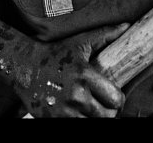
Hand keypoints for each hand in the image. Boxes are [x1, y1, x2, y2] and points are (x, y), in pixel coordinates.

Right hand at [12, 23, 128, 117]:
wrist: (25, 66)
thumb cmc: (56, 53)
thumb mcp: (80, 42)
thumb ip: (105, 35)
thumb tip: (127, 25)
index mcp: (84, 74)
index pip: (115, 98)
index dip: (118, 99)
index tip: (115, 97)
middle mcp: (75, 94)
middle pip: (107, 116)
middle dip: (110, 112)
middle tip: (106, 107)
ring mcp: (64, 111)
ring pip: (93, 125)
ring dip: (95, 119)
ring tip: (92, 111)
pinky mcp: (54, 120)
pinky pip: (76, 127)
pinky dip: (81, 122)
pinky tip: (79, 114)